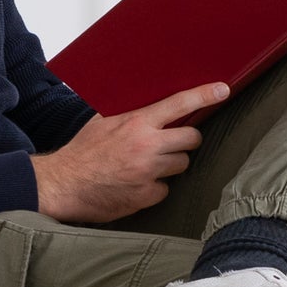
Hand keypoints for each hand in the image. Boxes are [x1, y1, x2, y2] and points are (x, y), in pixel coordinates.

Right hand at [30, 82, 228, 223]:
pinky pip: (166, 189)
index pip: (179, 104)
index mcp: (136, 123)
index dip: (204, 96)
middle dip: (186, 140)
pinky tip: (136, 184)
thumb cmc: (81, 152)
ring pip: (181, 164)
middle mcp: (146, 146)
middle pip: (191, 138)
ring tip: (147, 165)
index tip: (222, 90)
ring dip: (170, 164)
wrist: (63, 185)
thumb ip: (128, 114)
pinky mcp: (146, 196)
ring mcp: (148, 173)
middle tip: (174, 143)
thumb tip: (149, 105)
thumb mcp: (101, 122)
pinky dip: (155, 187)